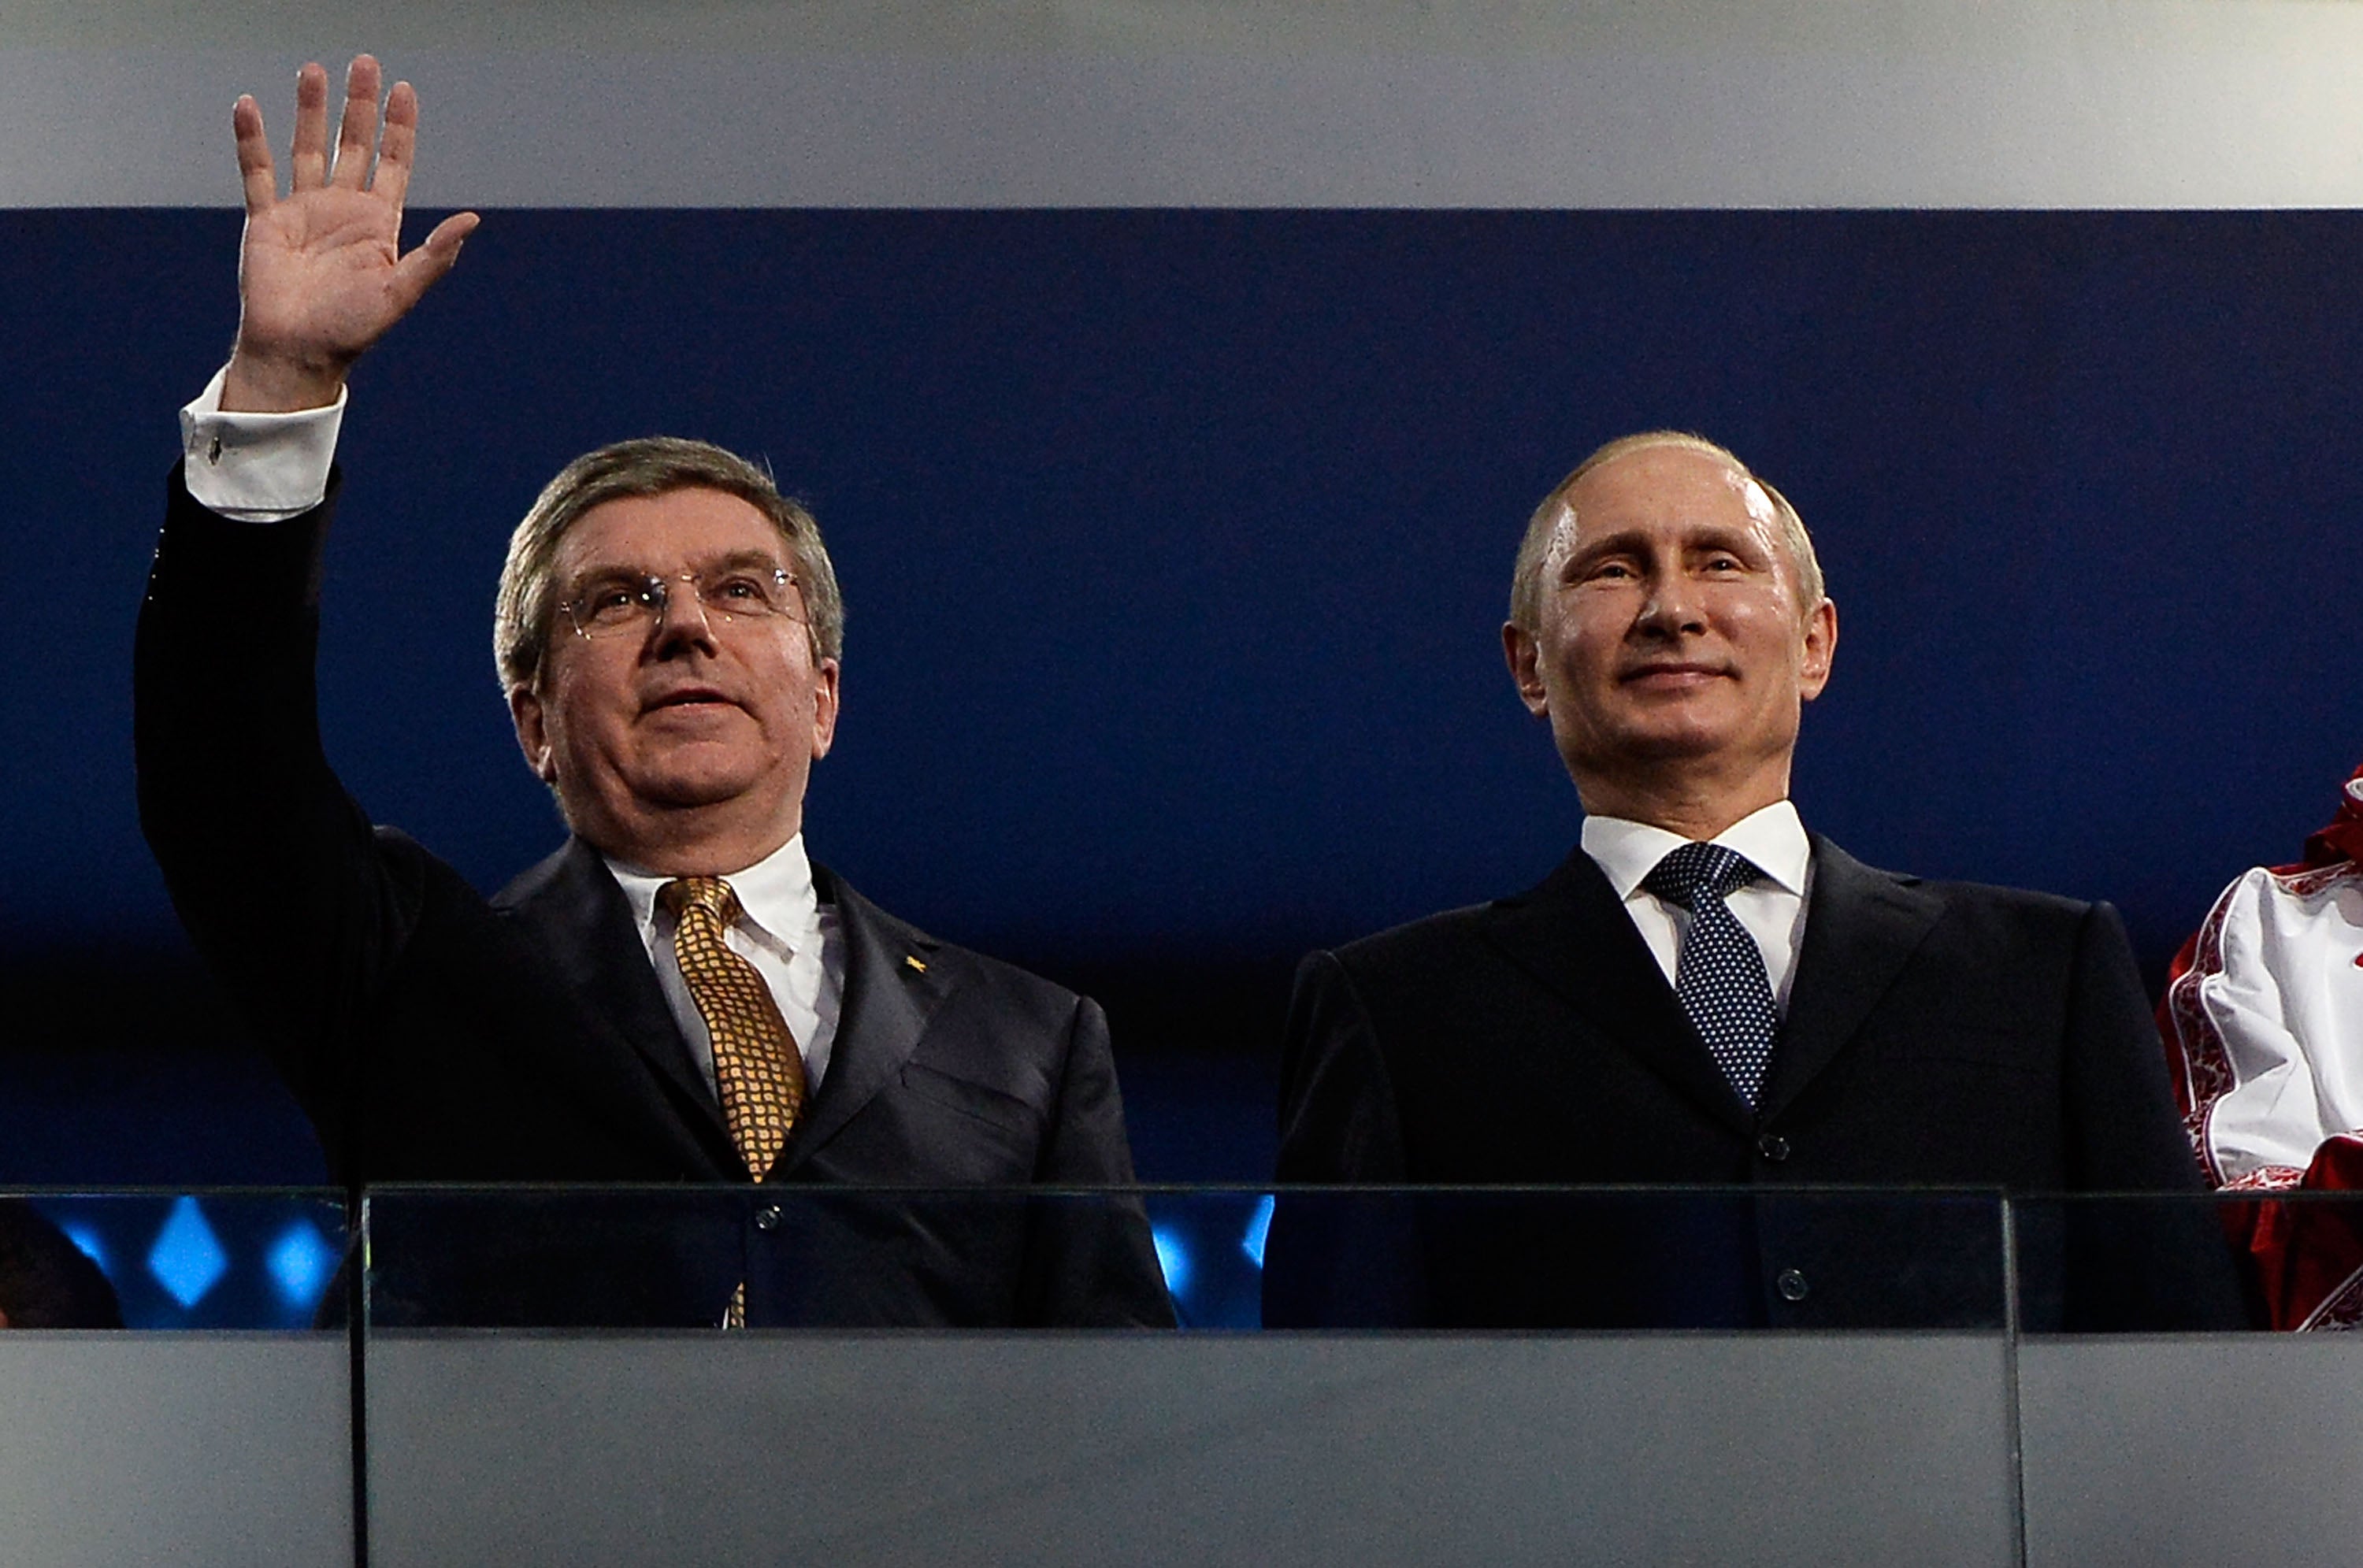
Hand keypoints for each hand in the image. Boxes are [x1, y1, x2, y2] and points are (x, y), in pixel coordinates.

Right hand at [221, 55, 479, 411]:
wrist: (298, 351)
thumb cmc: (351, 329)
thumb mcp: (400, 292)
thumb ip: (435, 255)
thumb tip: (472, 221)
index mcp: (377, 224)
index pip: (393, 162)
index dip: (399, 128)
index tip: (404, 90)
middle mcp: (342, 211)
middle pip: (353, 145)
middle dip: (359, 105)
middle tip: (365, 63)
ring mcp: (304, 212)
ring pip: (308, 148)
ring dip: (311, 111)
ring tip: (313, 70)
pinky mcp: (267, 220)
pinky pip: (257, 172)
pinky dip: (251, 140)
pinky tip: (250, 107)